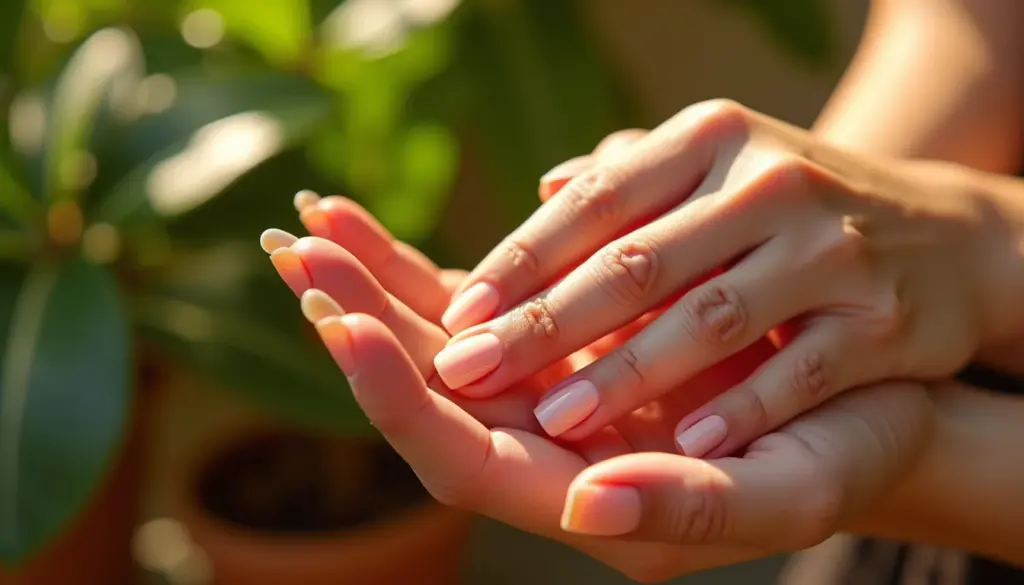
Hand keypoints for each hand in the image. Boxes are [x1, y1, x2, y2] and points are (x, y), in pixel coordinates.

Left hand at [260, 200, 934, 581]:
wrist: (860, 416)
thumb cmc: (836, 460)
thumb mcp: (783, 494)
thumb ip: (691, 511)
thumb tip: (589, 507)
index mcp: (589, 500)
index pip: (465, 459)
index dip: (401, 399)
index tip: (346, 327)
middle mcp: (552, 452)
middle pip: (431, 396)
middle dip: (363, 322)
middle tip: (299, 255)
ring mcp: (552, 398)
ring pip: (443, 346)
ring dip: (377, 287)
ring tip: (315, 228)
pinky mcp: (566, 351)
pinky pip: (479, 310)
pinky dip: (424, 271)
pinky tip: (375, 235)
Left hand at [434, 99, 1003, 457]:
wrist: (939, 237)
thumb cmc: (787, 212)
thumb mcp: (715, 171)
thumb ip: (633, 183)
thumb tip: (544, 190)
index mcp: (708, 141)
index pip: (595, 203)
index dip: (520, 260)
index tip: (459, 315)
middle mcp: (767, 184)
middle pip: (637, 262)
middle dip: (545, 324)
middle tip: (468, 369)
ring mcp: (829, 251)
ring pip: (711, 318)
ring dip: (628, 372)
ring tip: (555, 418)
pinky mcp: (885, 320)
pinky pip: (803, 369)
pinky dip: (745, 405)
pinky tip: (686, 442)